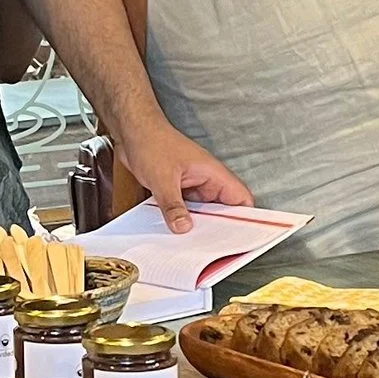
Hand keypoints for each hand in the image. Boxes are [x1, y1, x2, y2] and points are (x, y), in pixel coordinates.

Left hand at [118, 118, 250, 234]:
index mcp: (213, 173)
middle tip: (208, 247)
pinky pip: (186, 209)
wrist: (132, 130)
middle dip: (218, 229)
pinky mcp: (178, 189)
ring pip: (203, 213)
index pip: (241, 199)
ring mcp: (192, 186)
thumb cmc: (152, 141)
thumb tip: (183, 228)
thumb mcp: (162, 178)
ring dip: (197, 225)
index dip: (246, 219)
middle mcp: (206, 181)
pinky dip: (182, 220)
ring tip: (190, 242)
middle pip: (223, 211)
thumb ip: (173, 205)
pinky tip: (173, 230)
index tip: (240, 238)